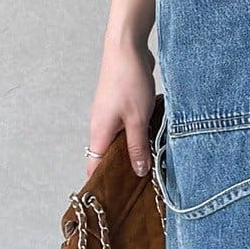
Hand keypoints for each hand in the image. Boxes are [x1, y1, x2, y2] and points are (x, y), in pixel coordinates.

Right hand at [88, 38, 156, 178]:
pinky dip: (139, 137)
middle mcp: (101, 126)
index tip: (116, 200)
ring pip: (120, 142)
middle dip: (123, 171)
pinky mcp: (122, 107)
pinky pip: (129, 129)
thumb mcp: (137, 119)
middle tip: (142, 187)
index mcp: (99, 133)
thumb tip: (138, 172)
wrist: (127, 48)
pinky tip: (154, 142)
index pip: (94, 166)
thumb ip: (137, 147)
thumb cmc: (128, 81)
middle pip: (108, 157)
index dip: (102, 183)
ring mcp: (111, 116)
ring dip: (134, 152)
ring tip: (151, 168)